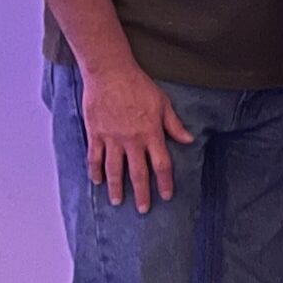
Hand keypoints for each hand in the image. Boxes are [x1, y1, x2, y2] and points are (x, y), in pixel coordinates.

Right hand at [81, 59, 195, 211]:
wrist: (110, 73)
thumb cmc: (139, 86)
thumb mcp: (163, 104)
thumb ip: (174, 125)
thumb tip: (188, 140)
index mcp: (151, 133)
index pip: (161, 165)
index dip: (164, 182)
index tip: (166, 196)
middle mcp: (131, 140)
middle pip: (137, 173)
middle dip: (141, 193)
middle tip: (144, 209)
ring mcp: (111, 138)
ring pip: (113, 169)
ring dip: (116, 188)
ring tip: (118, 202)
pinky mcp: (95, 133)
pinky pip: (94, 157)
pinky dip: (94, 171)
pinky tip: (97, 182)